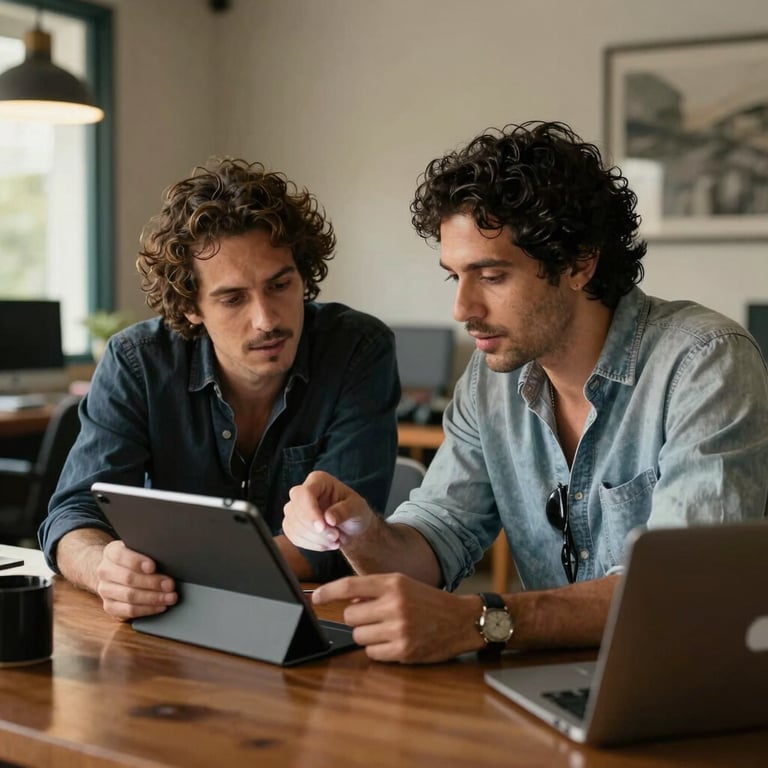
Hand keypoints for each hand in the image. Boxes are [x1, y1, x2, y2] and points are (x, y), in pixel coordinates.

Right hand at [95, 540, 176, 620]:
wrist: (116, 571)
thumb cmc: (135, 558)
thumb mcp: (140, 549)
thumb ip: (148, 551)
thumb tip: (166, 557)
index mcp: (111, 552)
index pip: (120, 556)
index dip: (137, 562)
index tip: (152, 566)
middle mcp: (105, 571)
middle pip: (128, 578)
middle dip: (152, 582)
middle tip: (170, 584)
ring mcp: (105, 590)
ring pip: (129, 596)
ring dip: (153, 598)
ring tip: (170, 597)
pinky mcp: (109, 606)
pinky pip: (129, 610)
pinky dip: (148, 609)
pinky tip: (161, 606)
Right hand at [283, 470, 374, 550]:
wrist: (351, 526)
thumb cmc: (355, 511)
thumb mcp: (358, 508)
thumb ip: (345, 510)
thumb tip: (328, 518)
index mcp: (318, 480)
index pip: (305, 493)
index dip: (310, 512)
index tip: (322, 527)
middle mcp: (302, 492)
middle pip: (295, 510)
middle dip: (316, 530)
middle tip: (336, 536)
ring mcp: (294, 508)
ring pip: (294, 526)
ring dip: (315, 539)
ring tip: (335, 540)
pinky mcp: (291, 525)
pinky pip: (294, 537)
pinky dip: (311, 544)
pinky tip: (326, 544)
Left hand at [312, 573, 484, 662]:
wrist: (462, 620)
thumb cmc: (428, 601)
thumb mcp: (403, 584)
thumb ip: (374, 589)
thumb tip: (346, 599)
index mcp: (393, 583)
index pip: (350, 585)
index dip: (328, 592)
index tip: (315, 598)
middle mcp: (395, 604)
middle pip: (350, 614)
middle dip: (358, 617)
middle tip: (376, 616)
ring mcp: (399, 629)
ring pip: (359, 635)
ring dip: (367, 634)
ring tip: (387, 629)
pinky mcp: (403, 650)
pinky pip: (372, 653)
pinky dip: (378, 650)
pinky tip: (394, 641)